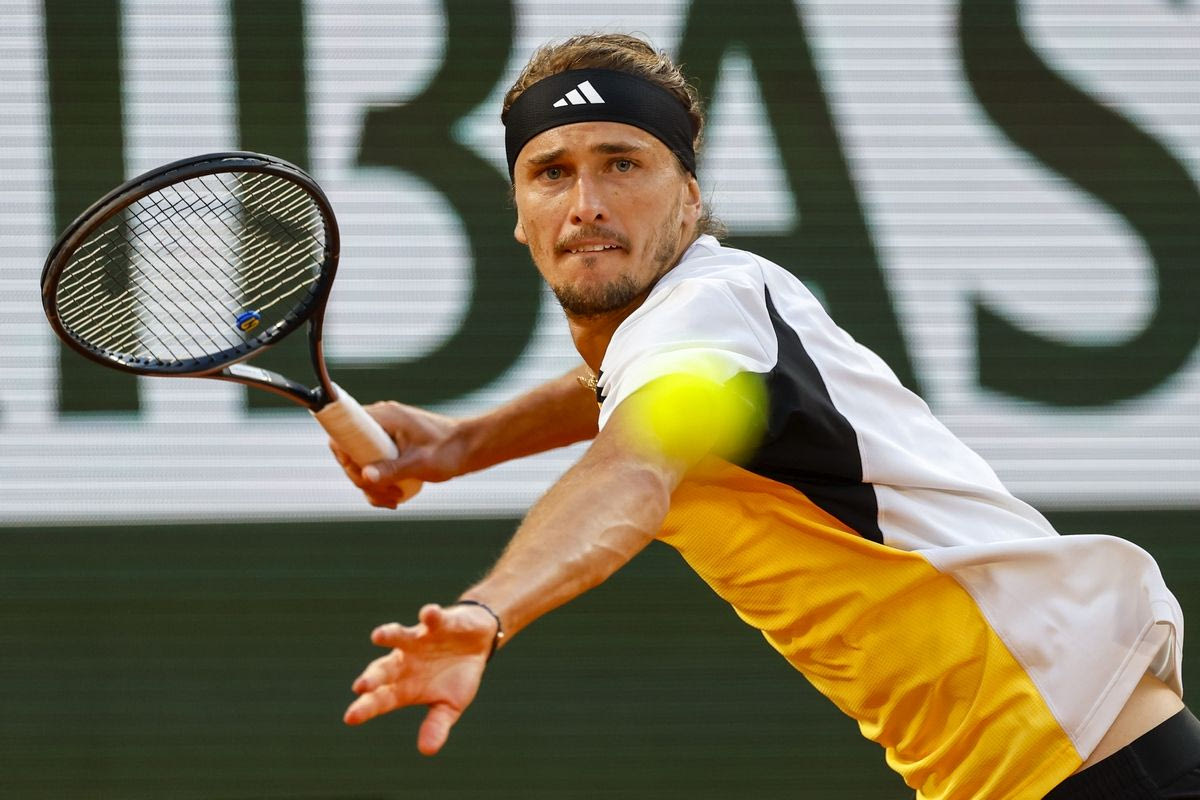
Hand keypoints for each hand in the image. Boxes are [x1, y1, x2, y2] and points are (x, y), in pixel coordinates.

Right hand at [329, 402, 467, 508]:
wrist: (470, 448)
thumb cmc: (450, 450)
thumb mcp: (421, 463)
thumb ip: (393, 469)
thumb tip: (365, 477)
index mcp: (384, 417)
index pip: (343, 431)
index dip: (344, 456)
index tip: (361, 476)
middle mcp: (380, 422)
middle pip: (350, 453)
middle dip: (362, 479)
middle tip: (384, 494)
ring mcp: (384, 435)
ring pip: (361, 463)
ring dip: (371, 486)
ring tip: (393, 500)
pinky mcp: (390, 447)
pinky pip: (373, 465)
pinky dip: (378, 484)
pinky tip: (392, 498)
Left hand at [344, 604, 497, 754]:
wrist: (475, 642)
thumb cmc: (456, 677)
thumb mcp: (450, 705)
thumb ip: (436, 724)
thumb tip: (427, 750)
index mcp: (404, 685)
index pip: (381, 699)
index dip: (366, 707)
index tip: (350, 718)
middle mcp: (405, 661)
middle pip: (383, 669)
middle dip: (373, 676)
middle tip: (361, 686)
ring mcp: (419, 639)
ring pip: (399, 635)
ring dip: (389, 634)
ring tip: (378, 636)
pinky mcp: (438, 622)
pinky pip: (432, 618)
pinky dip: (431, 615)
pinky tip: (430, 614)